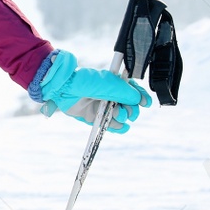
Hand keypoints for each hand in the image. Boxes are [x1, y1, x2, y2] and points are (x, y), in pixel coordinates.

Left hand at [35, 49, 151, 132]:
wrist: (63, 88)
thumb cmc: (86, 81)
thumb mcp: (110, 84)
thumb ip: (125, 92)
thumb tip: (137, 100)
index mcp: (114, 83)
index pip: (133, 91)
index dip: (141, 97)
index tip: (145, 103)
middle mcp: (109, 95)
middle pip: (129, 106)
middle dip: (132, 110)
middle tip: (127, 112)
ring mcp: (101, 106)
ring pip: (120, 116)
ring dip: (123, 117)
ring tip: (117, 115)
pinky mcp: (92, 116)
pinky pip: (108, 124)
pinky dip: (116, 127)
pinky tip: (121, 127)